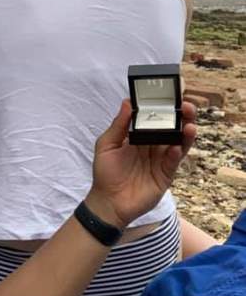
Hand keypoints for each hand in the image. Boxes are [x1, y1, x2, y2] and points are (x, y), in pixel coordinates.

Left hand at [86, 100, 195, 228]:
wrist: (108, 202)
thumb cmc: (105, 173)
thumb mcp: (107, 145)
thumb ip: (119, 125)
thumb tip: (127, 102)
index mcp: (139, 136)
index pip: (155, 117)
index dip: (165, 106)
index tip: (173, 94)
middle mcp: (153, 145)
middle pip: (172, 127)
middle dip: (181, 116)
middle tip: (186, 106)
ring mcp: (161, 160)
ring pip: (178, 143)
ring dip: (186, 133)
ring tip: (190, 124)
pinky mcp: (165, 175)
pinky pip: (174, 162)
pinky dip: (176, 153)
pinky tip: (175, 147)